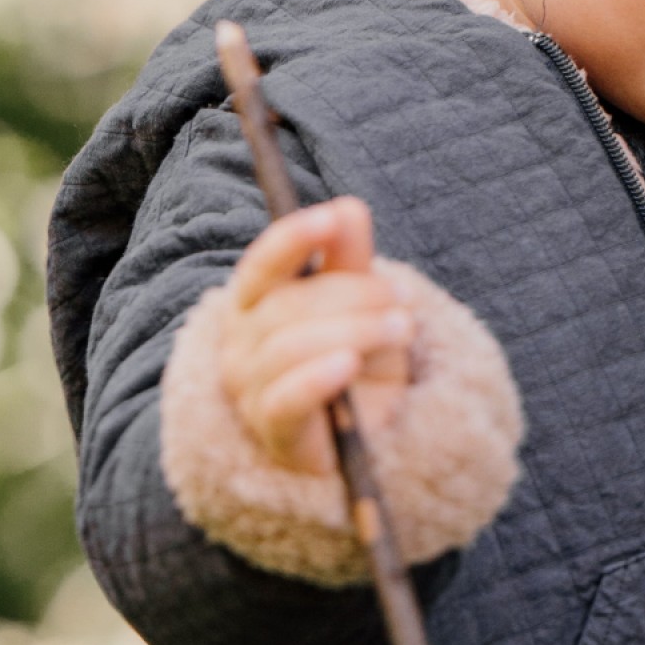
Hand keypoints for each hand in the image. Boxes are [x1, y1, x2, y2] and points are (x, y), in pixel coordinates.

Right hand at [218, 198, 413, 474]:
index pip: (261, 264)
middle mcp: (239, 341)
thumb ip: (349, 259)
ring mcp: (249, 387)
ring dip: (357, 331)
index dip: (291, 239)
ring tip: (402, 330)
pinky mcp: (271, 429)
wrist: (362, 438)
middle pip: (290, 305)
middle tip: (405, 300)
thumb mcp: (360, 306)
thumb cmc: (354, 365)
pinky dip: (318, 378)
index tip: (330, 219)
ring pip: (293, 346)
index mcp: (254, 302)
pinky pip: (287, 397)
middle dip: (356, 296)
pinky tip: (348, 366)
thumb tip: (348, 206)